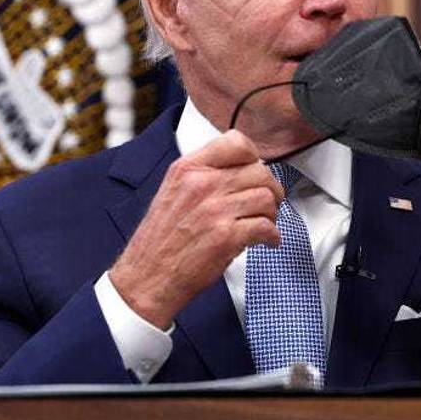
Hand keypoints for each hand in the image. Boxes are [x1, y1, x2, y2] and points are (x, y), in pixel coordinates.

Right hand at [109, 130, 283, 328]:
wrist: (148, 276)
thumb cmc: (160, 240)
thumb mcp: (172, 191)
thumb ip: (202, 175)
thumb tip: (239, 170)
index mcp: (187, 169)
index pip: (236, 142)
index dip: (254, 157)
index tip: (256, 170)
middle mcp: (201, 185)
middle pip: (259, 172)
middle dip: (270, 189)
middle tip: (267, 202)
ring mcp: (215, 210)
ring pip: (267, 198)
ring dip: (272, 213)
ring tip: (264, 222)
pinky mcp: (226, 237)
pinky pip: (266, 226)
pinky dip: (272, 235)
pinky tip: (265, 240)